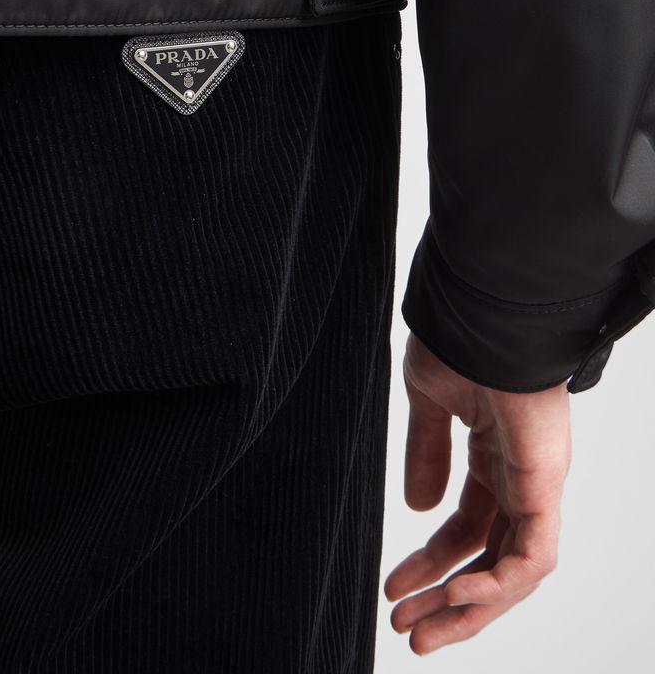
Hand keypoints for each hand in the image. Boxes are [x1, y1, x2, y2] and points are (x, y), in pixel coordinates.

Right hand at [384, 331, 571, 654]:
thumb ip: (426, 453)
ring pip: (513, 568)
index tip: (395, 586)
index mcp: (492, 455)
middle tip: (408, 629)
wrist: (480, 311)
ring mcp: (536, 481)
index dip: (431, 561)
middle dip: (448, 597)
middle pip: (489, 556)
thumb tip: (417, 507)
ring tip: (423, 631)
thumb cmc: (456, 340)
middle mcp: (518, 476)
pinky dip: (499, 584)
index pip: (467, 525)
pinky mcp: (545, 483)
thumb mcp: (427, 403)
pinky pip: (533, 555)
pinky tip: (459, 596)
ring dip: (469, 606)